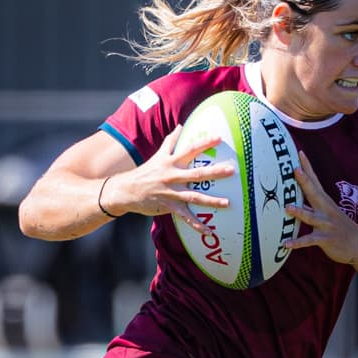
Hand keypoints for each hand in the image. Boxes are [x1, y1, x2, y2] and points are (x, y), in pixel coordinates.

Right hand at [101, 124, 234, 226]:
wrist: (126, 190)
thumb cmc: (145, 171)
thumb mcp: (158, 155)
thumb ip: (171, 141)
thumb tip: (181, 125)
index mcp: (170, 162)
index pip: (189, 149)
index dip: (204, 143)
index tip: (219, 138)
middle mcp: (171, 176)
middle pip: (196, 173)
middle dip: (214, 172)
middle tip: (232, 170)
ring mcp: (170, 192)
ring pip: (193, 197)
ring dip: (211, 201)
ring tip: (227, 203)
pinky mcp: (168, 206)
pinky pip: (185, 217)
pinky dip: (197, 225)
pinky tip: (209, 231)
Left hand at [283, 150, 357, 265]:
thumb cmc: (339, 229)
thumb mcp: (328, 214)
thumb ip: (311, 208)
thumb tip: (293, 202)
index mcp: (325, 203)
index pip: (315, 181)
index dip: (308, 167)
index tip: (300, 153)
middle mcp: (326, 211)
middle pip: (314, 193)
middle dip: (305, 181)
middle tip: (295, 170)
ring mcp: (327, 225)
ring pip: (311, 217)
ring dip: (300, 212)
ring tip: (288, 207)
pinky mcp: (326, 240)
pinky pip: (310, 241)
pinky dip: (298, 242)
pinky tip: (286, 244)